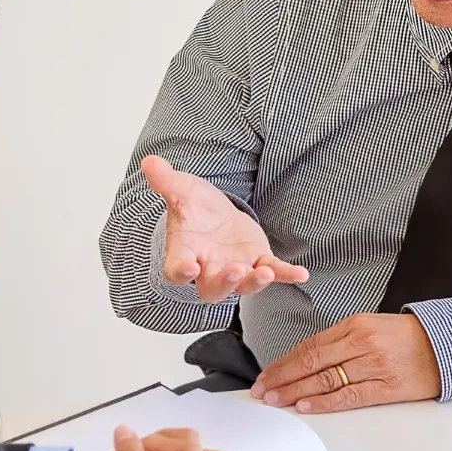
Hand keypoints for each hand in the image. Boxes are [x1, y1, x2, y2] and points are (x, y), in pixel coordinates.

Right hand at [141, 155, 307, 302]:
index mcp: (185, 253)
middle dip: (224, 282)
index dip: (181, 272)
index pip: (177, 271)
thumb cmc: (194, 209)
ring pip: (243, 286)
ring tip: (266, 271)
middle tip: (234, 270)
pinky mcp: (258, 262)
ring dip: (254, 281)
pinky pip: (273, 272)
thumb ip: (167, 181)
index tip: (188, 268)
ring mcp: (235, 269)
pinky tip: (301, 274)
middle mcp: (208, 269)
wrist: (215, 216)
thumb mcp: (182, 190)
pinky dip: (286, 274)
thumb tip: (149, 162)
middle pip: (212, 288)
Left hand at [251, 313, 441, 412]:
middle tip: (262, 390)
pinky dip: (325, 402)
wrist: (448, 344)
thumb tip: (308, 360)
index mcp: (355, 325)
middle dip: (282, 377)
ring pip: (326, 379)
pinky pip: (350, 395)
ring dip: (296, 391)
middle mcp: (362, 342)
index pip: (310, 346)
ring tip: (276, 400)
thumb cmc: (409, 337)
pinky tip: (306, 406)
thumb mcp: (372, 326)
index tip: (266, 374)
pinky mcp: (387, 386)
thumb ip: (342, 340)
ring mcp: (374, 364)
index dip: (284, 362)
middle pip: (312, 362)